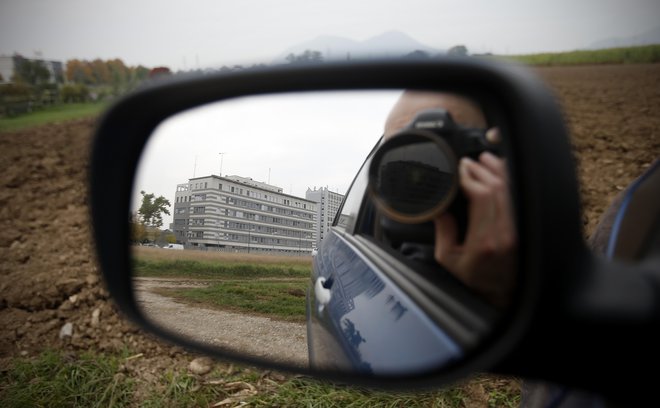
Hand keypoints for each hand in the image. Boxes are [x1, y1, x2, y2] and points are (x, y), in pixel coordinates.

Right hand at [433, 151, 516, 306]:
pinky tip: (500, 171)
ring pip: (512, 189)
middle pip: (497, 188)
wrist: (503, 293)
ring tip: (483, 159)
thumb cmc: (475, 278)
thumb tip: (440, 207)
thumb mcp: (448, 259)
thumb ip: (444, 232)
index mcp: (485, 241)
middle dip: (481, 170)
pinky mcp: (525, 227)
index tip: (458, 170)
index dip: (470, 178)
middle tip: (467, 162)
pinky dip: (510, 180)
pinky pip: (519, 196)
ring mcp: (519, 229)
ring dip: (497, 170)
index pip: (482, 197)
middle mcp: (506, 233)